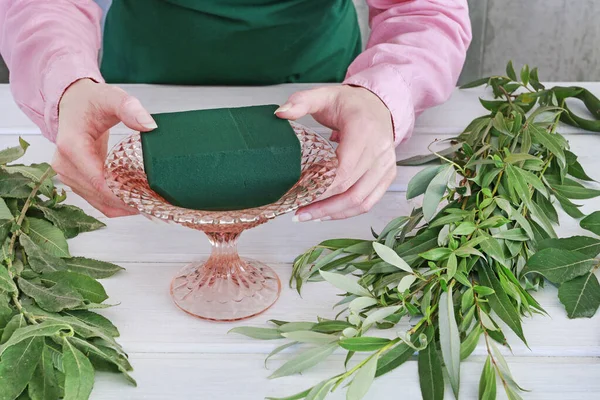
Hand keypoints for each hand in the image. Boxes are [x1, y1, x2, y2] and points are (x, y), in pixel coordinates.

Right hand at [54, 79, 156, 216]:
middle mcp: (65, 164)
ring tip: (148, 200)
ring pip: (98, 202)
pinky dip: (115, 204)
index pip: (98, 180)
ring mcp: (67, 175)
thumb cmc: (91, 101)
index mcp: (71, 146)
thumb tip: (149, 124)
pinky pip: (96, 201)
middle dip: (127, 200)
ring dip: (122, 204)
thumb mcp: (111, 97)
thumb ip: (129, 107)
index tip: (147, 196)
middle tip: (155, 199)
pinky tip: (134, 201)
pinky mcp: (74, 181)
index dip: (123, 193)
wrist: (73, 103)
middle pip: (99, 194)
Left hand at [275, 85, 396, 220]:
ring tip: (309, 215)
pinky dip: (347, 211)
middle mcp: (379, 150)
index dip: (321, 188)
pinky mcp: (388, 175)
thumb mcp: (324, 95)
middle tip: (298, 212)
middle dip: (322, 205)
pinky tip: (327, 213)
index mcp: (364, 130)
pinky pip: (369, 201)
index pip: (343, 170)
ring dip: (333, 213)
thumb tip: (279, 113)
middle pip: (350, 190)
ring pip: (361, 201)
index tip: (299, 194)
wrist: (378, 105)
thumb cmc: (350, 104)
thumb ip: (301, 101)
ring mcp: (386, 165)